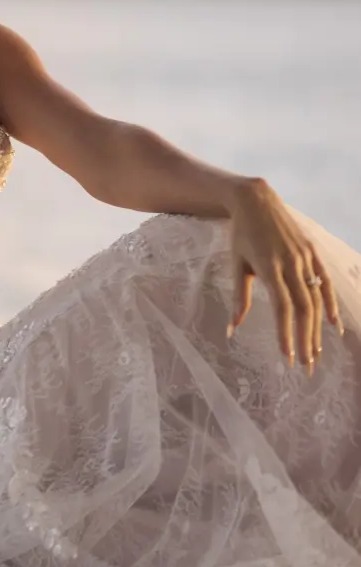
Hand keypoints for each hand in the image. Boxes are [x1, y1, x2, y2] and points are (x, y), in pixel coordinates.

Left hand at [227, 178, 342, 374]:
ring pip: (317, 299)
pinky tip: (334, 324)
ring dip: (318, 329)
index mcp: (269, 268)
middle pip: (304, 309)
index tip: (286, 358)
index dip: (286, 334)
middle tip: (306, 367)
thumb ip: (238, 298)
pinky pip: (325, 281)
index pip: (282, 309)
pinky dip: (331, 304)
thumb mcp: (236, 264)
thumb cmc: (241, 234)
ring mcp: (304, 257)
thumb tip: (231, 329)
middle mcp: (291, 264)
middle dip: (306, 340)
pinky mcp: (312, 251)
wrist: (256, 200)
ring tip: (316, 353)